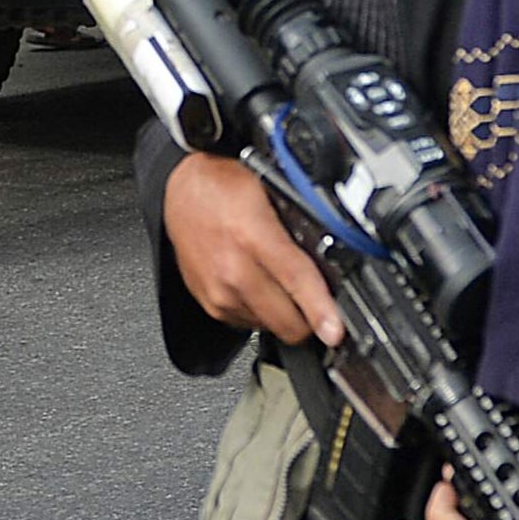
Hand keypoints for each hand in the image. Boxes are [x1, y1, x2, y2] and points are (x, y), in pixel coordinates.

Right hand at [163, 152, 338, 346]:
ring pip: (272, 327)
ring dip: (285, 314)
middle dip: (310, 318)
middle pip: (286, 322)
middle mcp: (232, 271)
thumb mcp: (274, 193)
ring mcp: (218, 292)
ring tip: (284, 284)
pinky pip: (250, 324)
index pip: (296, 281)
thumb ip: (303, 229)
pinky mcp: (210, 304)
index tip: (335, 332)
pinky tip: (262, 285)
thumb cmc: (225, 187)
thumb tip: (333, 260)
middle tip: (322, 303)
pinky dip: (263, 312)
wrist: (183, 188)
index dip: (321, 310)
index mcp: (252, 237)